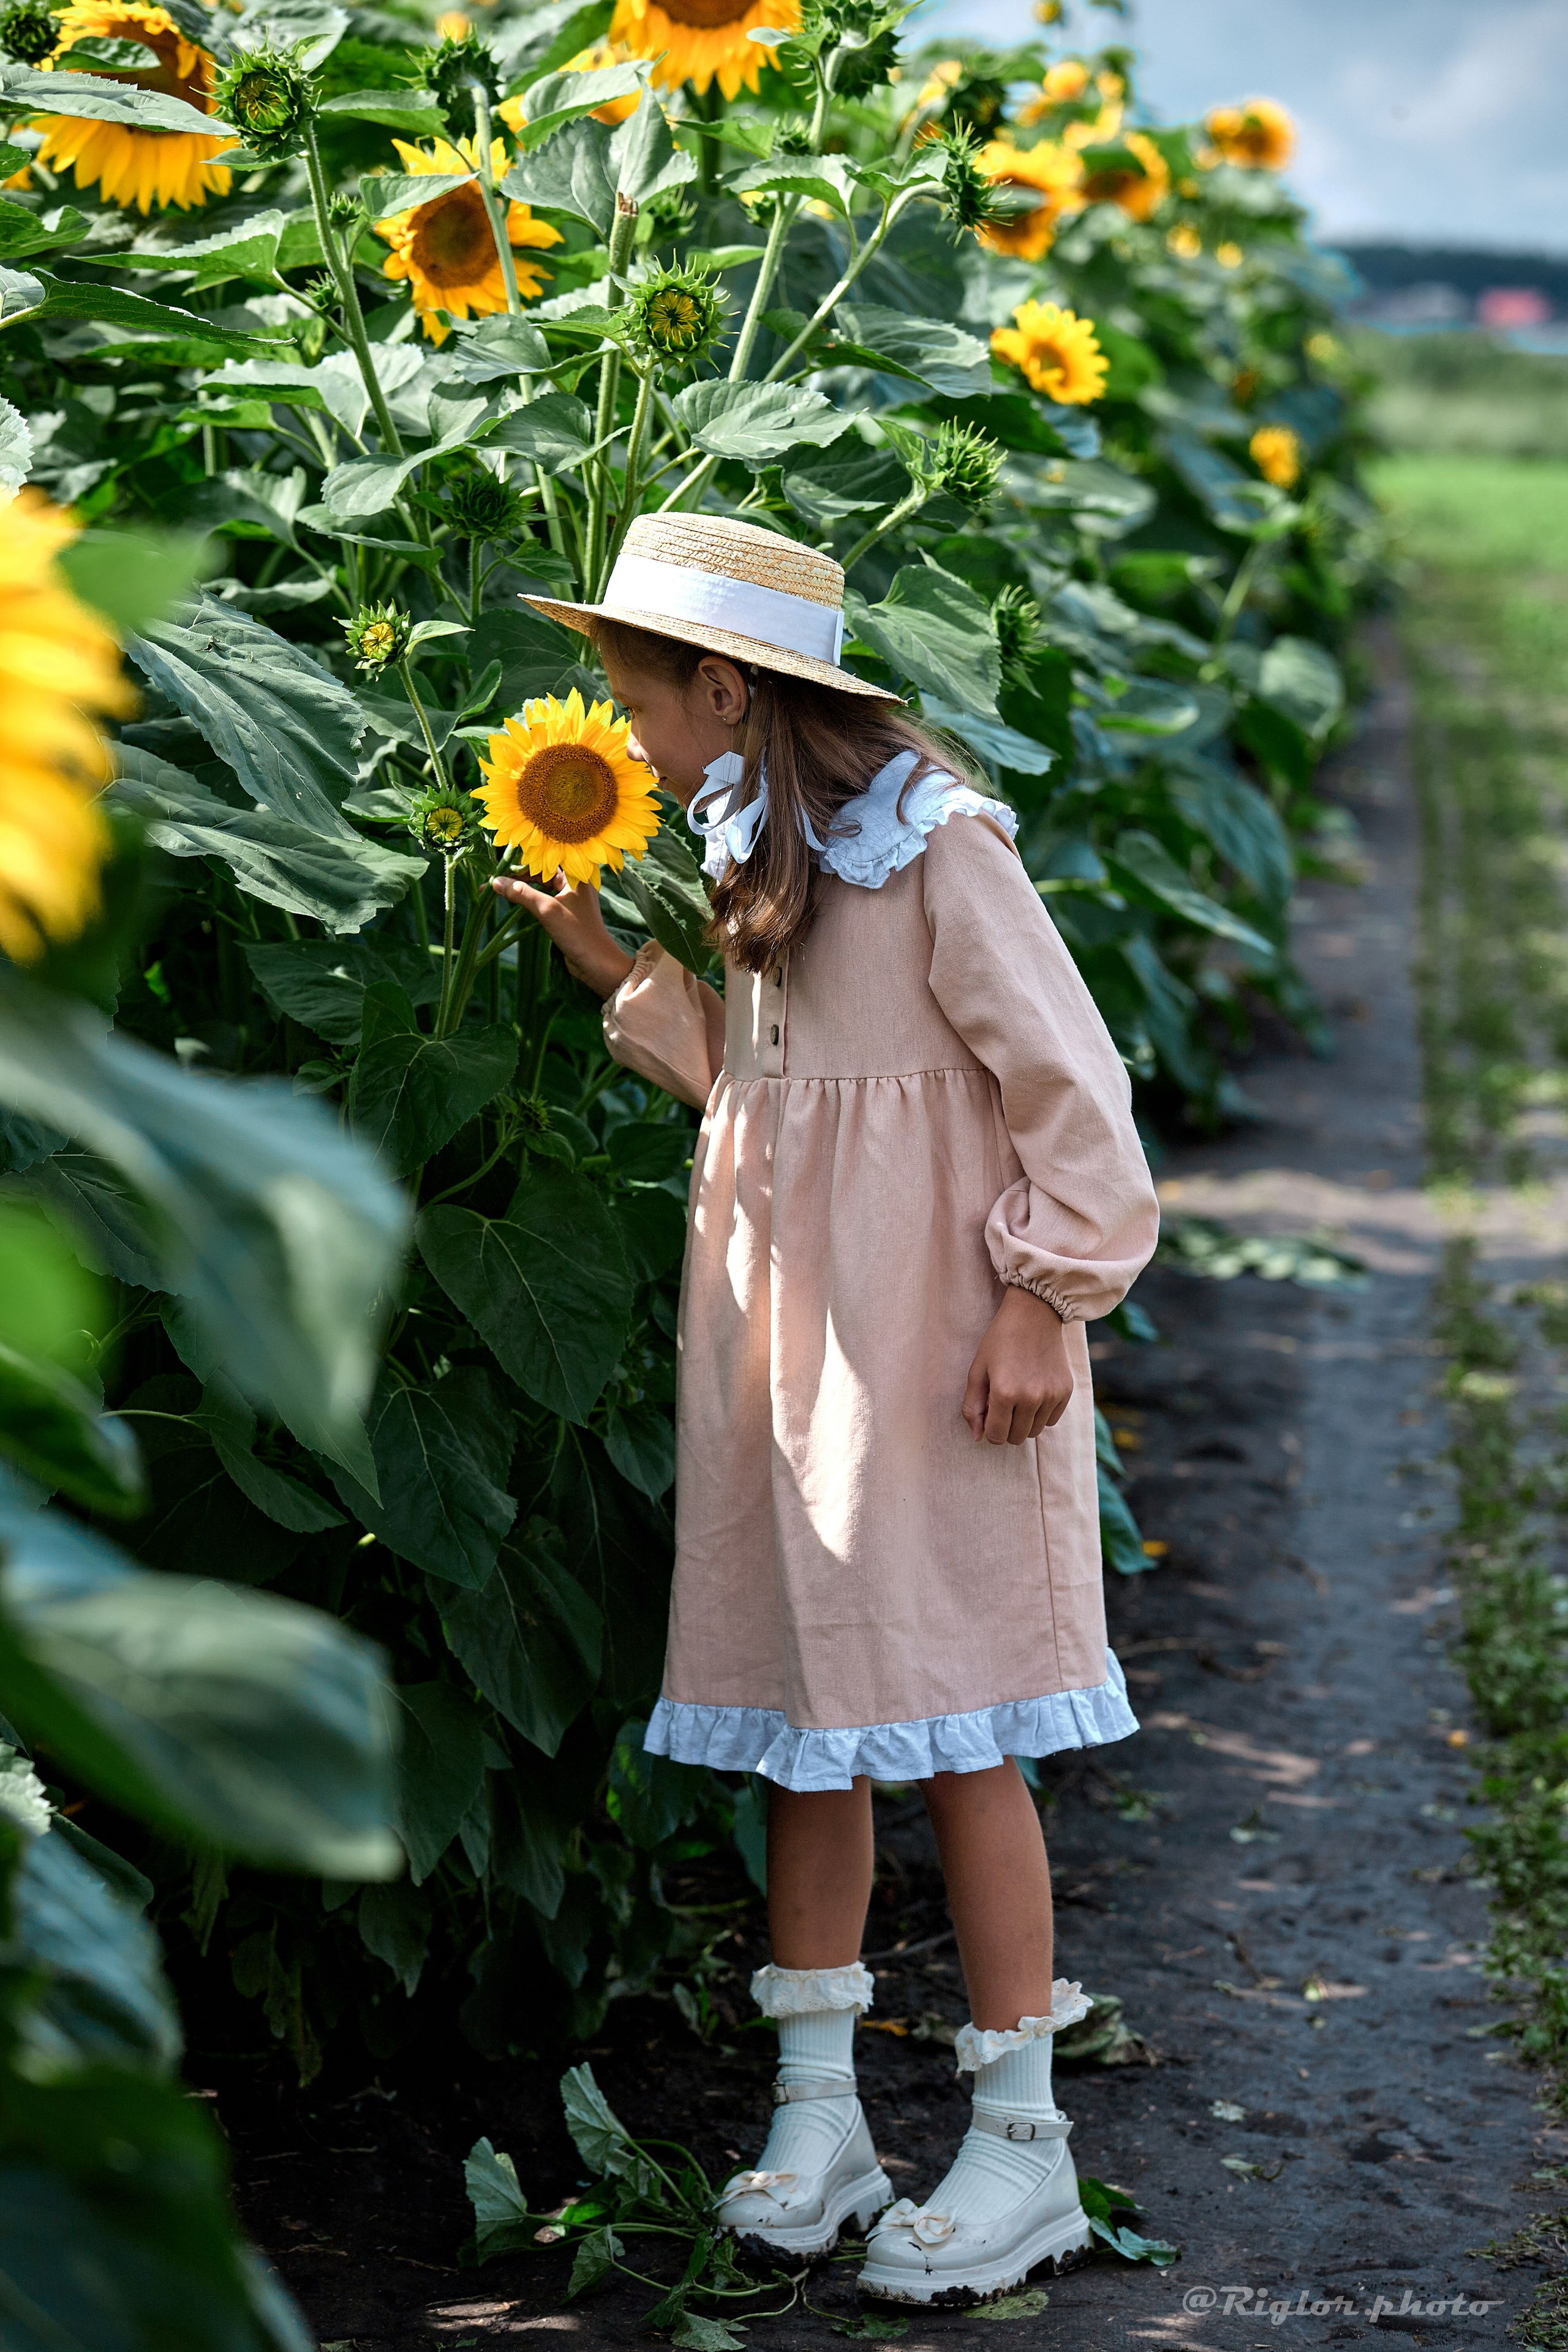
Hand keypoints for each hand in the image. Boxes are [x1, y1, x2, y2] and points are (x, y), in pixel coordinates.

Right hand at [493, 868, 635, 999]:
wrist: (597, 963)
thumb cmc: (577, 933)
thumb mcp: (547, 910)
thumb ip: (522, 893)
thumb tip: (495, 881)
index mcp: (577, 875)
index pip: (544, 860)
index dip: (521, 862)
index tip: (499, 866)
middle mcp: (574, 883)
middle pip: (541, 873)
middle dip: (518, 876)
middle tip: (494, 881)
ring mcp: (570, 898)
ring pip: (541, 887)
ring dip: (522, 888)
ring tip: (499, 889)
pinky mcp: (565, 913)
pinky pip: (543, 900)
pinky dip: (529, 899)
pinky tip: (514, 901)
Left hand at [961, 1285, 1073, 1444]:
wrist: (1034, 1314)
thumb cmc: (1000, 1340)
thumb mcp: (977, 1370)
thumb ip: (972, 1407)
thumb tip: (978, 1438)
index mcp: (1004, 1393)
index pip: (996, 1436)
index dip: (989, 1428)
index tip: (990, 1412)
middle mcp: (1030, 1398)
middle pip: (1016, 1438)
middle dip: (1006, 1427)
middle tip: (1003, 1403)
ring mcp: (1051, 1395)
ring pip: (1035, 1432)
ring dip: (1024, 1422)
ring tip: (1018, 1396)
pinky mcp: (1066, 1391)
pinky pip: (1051, 1420)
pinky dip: (1041, 1413)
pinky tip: (1035, 1391)